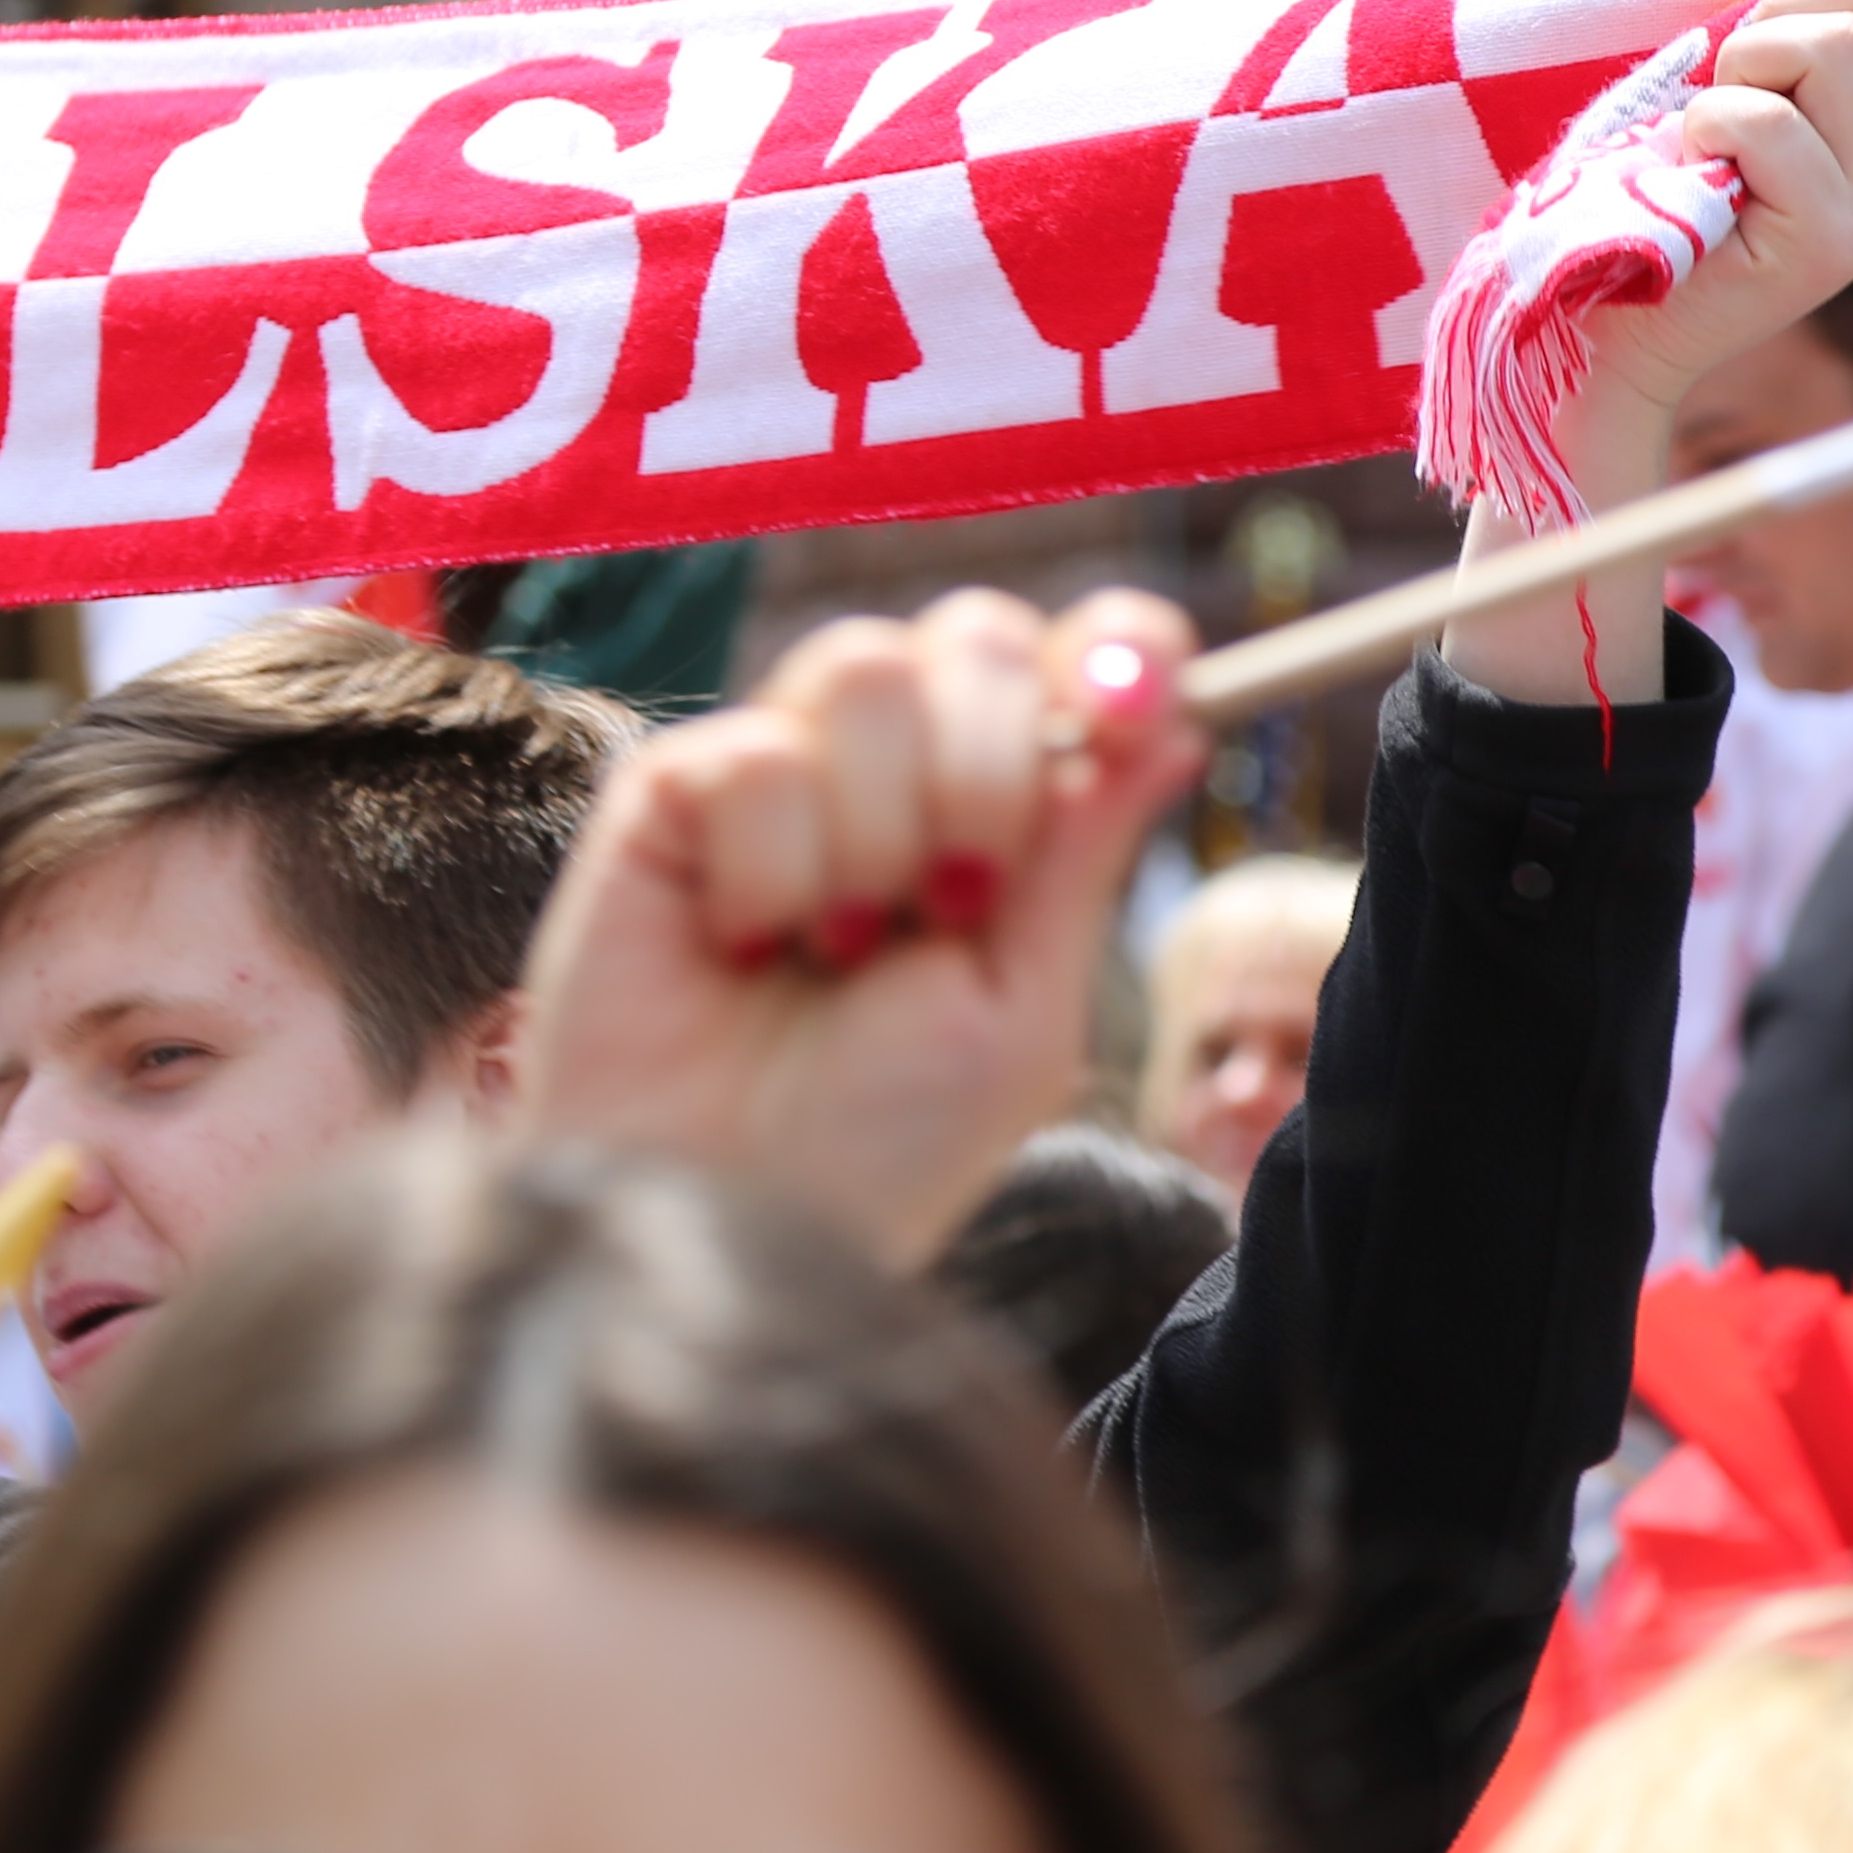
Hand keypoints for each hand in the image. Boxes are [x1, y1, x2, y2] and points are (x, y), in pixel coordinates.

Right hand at [514, 590, 1207, 1270]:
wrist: (728, 1219)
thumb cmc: (879, 1148)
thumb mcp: (1022, 1010)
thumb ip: (1081, 852)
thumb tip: (1182, 720)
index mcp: (1000, 816)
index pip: (1076, 659)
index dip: (1119, 648)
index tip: (1139, 700)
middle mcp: (894, 774)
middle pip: (975, 632)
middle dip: (990, 765)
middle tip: (956, 900)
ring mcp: (778, 774)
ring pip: (864, 669)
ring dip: (879, 831)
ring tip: (838, 949)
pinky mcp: (669, 794)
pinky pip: (758, 753)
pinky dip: (771, 872)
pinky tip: (742, 948)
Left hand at [1557, 0, 1852, 509]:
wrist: (1608, 329)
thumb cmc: (1653, 191)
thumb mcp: (1734, 80)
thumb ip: (1793, 21)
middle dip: (1788, 4)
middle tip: (1728, 74)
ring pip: (1839, 48)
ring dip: (1745, 64)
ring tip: (1709, 128)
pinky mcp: (1830, 245)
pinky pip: (1767, 121)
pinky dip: (1707, 124)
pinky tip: (1693, 172)